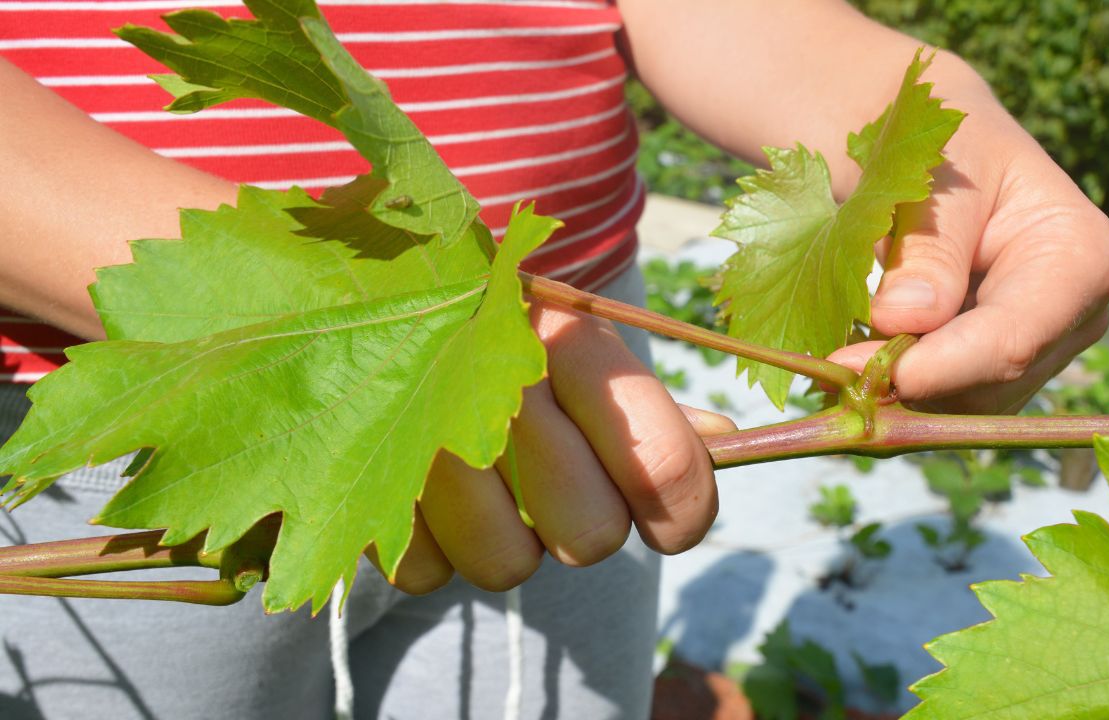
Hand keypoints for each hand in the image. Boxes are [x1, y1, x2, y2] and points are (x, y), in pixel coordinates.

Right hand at [369, 303, 735, 593]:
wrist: (361, 293)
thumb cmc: (499, 330)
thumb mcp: (579, 344)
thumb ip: (650, 403)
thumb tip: (725, 444)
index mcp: (570, 338)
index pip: (664, 463)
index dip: (686, 512)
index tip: (672, 521)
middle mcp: (497, 384)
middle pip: (593, 535)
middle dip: (585, 523)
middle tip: (557, 481)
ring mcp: (419, 434)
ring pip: (510, 566)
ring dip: (508, 539)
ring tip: (486, 480)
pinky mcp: (358, 484)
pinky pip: (429, 574)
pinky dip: (435, 546)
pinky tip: (426, 488)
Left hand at [828, 75, 1108, 414]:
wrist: (939, 154)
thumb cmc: (943, 147)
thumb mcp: (931, 176)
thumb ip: (924, 249)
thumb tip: (904, 319)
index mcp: (1083, 258)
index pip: (1012, 339)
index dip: (935, 367)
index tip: (856, 370)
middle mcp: (1078, 318)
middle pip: (988, 384)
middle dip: (906, 383)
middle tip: (824, 370)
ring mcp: (1043, 351)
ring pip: (963, 406)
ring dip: (895, 393)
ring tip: (834, 357)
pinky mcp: (1002, 372)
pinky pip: (947, 404)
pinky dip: (896, 391)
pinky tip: (856, 362)